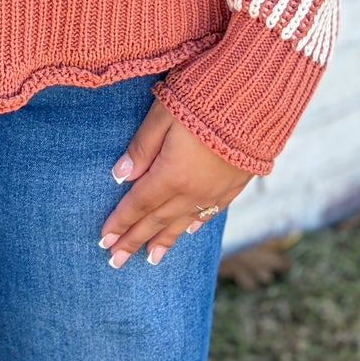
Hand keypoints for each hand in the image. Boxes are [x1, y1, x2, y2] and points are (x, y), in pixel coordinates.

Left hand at [99, 101, 250, 266]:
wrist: (256, 99)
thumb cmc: (203, 99)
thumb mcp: (163, 114)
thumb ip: (141, 147)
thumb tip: (119, 176)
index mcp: (172, 174)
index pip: (139, 204)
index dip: (120, 222)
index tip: (103, 240)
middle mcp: (193, 190)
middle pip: (157, 220)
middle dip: (134, 240)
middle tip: (115, 261)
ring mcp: (215, 191)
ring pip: (182, 222)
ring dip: (163, 241)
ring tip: (149, 259)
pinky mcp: (234, 184)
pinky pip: (209, 212)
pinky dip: (193, 224)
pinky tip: (186, 232)